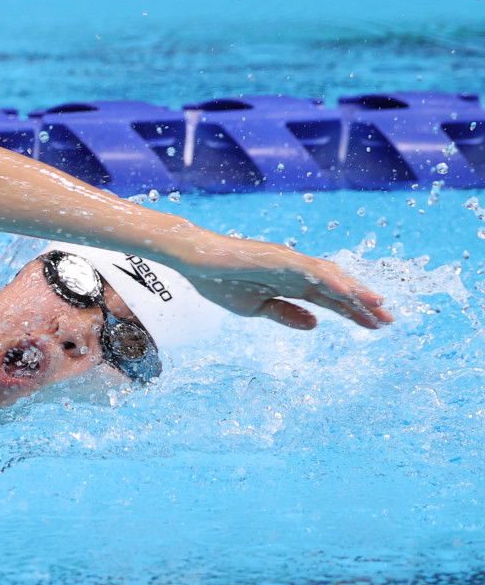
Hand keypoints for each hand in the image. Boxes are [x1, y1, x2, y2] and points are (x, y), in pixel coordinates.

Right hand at [180, 235, 392, 329]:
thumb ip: (285, 314)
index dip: (353, 312)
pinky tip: (344, 288)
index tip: (376, 327)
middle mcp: (295, 271)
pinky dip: (327, 278)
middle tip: (390, 319)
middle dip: (363, 303)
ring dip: (354, 288)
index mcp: (290, 285)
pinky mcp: (276, 257)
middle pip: (336, 287)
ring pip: (329, 276)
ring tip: (377, 303)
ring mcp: (287, 262)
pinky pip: (306, 268)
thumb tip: (316, 325)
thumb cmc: (219, 281)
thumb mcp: (255, 308)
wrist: (194, 261)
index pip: (330, 300)